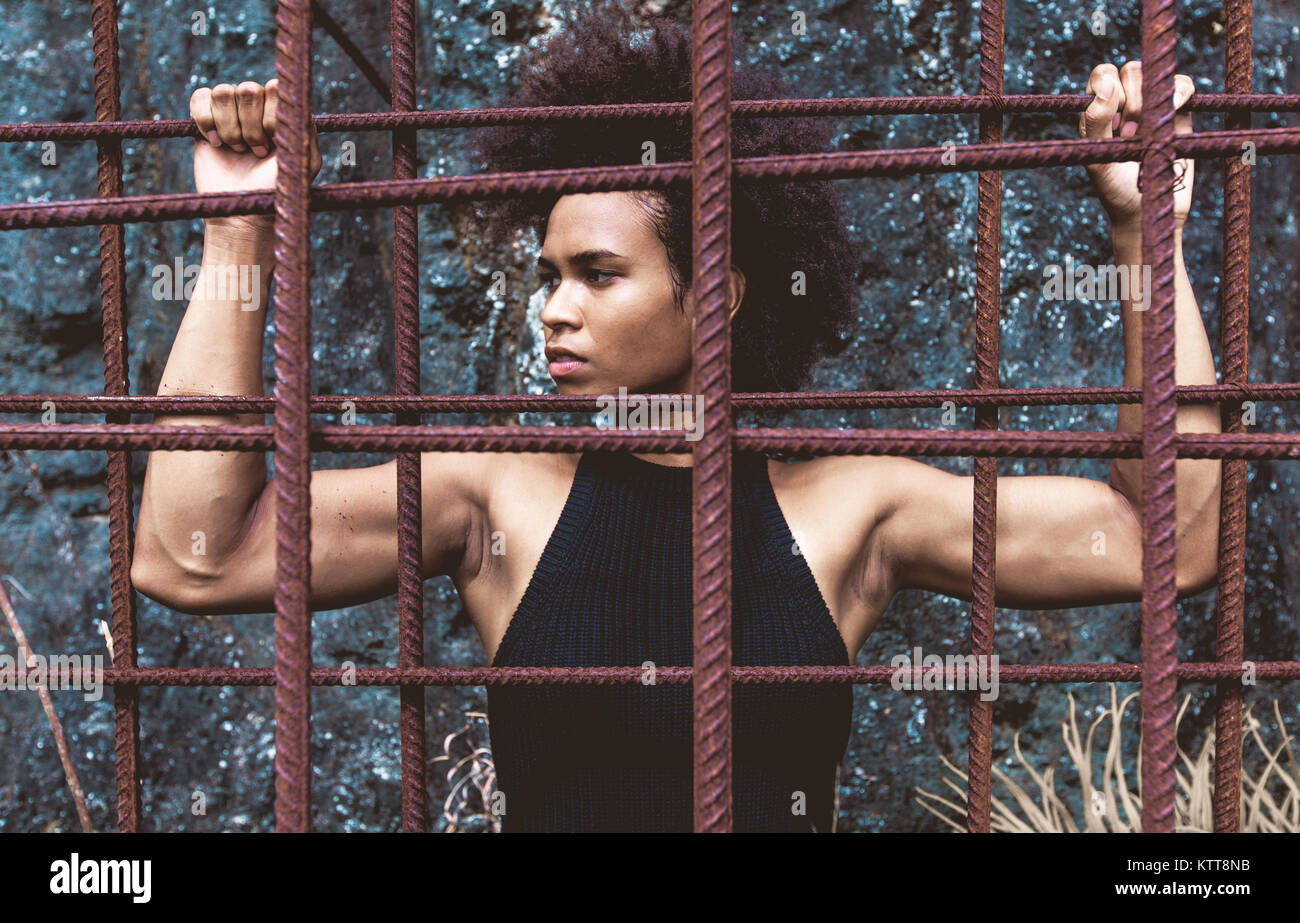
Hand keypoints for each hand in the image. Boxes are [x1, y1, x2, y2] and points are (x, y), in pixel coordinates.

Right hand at [190, 79, 322, 233]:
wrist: (242, 214)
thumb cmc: (274, 189)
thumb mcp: (303, 162)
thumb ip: (305, 129)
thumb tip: (293, 98)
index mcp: (285, 111)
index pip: (275, 88)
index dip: (270, 118)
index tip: (271, 146)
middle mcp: (261, 105)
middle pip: (248, 89)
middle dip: (250, 128)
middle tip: (255, 153)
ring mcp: (233, 109)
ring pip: (224, 92)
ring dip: (230, 128)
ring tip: (238, 150)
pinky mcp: (207, 116)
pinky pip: (200, 96)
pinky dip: (206, 121)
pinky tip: (216, 143)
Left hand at [1078, 61, 1194, 234]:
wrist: (1148, 211)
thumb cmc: (1115, 189)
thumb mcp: (1098, 160)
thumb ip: (1095, 122)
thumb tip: (1106, 84)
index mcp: (1099, 111)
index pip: (1102, 75)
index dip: (1108, 84)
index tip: (1113, 114)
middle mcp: (1124, 103)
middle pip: (1131, 70)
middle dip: (1132, 99)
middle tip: (1130, 134)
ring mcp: (1152, 105)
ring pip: (1156, 72)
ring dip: (1152, 99)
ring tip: (1146, 132)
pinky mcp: (1179, 113)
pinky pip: (1183, 84)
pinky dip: (1180, 91)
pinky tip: (1174, 110)